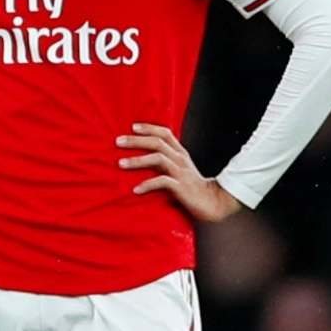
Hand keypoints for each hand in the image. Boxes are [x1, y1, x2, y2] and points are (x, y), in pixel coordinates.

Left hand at [119, 122, 243, 222]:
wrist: (212, 203)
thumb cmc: (191, 187)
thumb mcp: (179, 169)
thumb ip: (165, 161)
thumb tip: (142, 157)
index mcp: (180, 153)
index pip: (165, 134)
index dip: (149, 128)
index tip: (132, 127)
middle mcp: (180, 159)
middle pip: (157, 143)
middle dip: (136, 141)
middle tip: (118, 141)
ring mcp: (181, 172)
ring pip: (158, 158)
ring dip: (138, 160)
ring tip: (121, 164)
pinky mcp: (181, 187)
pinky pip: (162, 182)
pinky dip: (147, 184)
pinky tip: (136, 189)